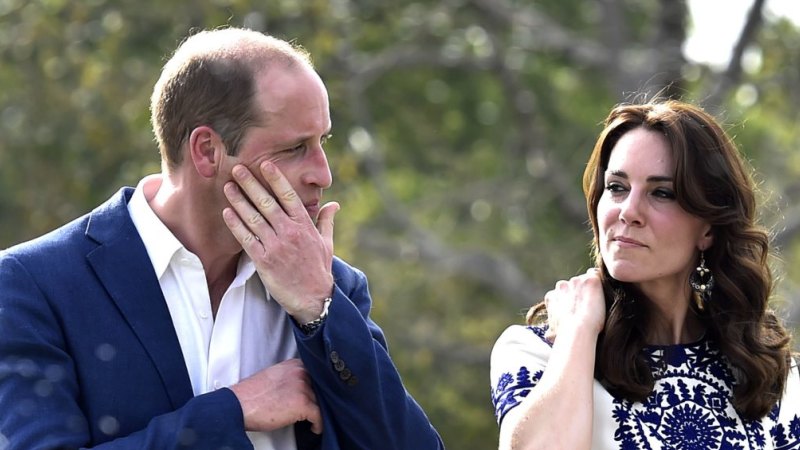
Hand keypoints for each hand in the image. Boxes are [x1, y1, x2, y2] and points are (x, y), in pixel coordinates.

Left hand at [222, 162, 338, 322]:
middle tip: (237, 169)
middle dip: (251, 184)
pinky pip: (247, 239)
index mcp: (305, 226)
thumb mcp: (327, 243)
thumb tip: (334, 204)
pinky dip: (236, 225)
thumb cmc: (319, 270)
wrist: (314, 299)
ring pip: (254, 218)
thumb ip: (326, 221)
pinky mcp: (264, 261)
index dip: (276, 179)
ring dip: (239, 201)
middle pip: (267, 202)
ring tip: (228, 186)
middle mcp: (290, 232)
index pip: (288, 196)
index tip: (265, 164)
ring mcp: (276, 246)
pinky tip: (227, 213)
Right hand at [229, 359, 322, 433]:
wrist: (238, 405)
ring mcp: (302, 387)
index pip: (316, 374)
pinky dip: (319, 424)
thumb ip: (290, 377)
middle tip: (316, 409)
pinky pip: (320, 416)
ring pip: (321, 401)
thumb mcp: (274, 376)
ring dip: (318, 412)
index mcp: (293, 364)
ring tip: (314, 419)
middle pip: (320, 387)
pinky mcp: (302, 404)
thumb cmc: (251, 394)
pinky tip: (314, 428)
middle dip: (319, 399)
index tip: (318, 396)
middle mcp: (300, 372)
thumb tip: (300, 387)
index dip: (318, 387)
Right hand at [543, 268, 605, 342]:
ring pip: (586, 280)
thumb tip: (549, 335)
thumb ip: (552, 329)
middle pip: (574, 284)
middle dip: (581, 292)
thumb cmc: (566, 335)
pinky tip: (605, 291)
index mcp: (552, 296)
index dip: (571, 300)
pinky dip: (602, 282)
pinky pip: (598, 275)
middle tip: (590, 305)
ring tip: (599, 301)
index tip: (578, 308)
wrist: (577, 330)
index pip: (563, 293)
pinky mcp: (591, 280)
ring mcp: (577, 281)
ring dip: (591, 288)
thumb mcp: (553, 332)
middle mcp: (562, 285)